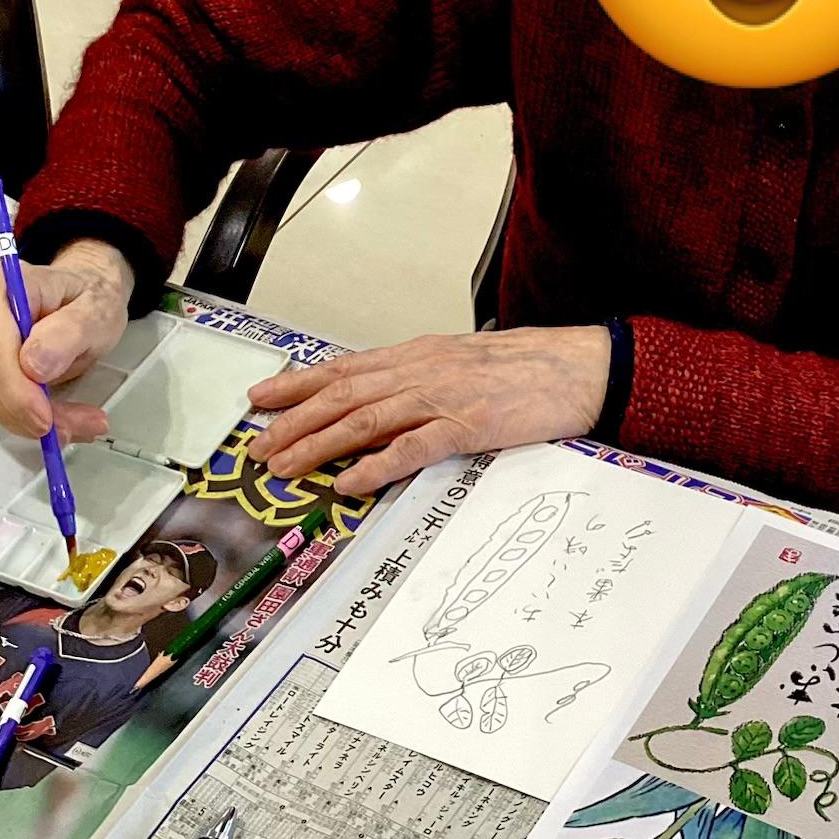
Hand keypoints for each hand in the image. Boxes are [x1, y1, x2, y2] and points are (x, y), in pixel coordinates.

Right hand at [0, 239, 133, 441]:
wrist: (81, 296)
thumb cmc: (88, 299)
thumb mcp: (96, 313)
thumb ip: (68, 333)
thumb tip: (32, 365)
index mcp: (4, 282)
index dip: (15, 389)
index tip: (45, 418)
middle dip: (19, 410)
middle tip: (65, 430)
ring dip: (18, 417)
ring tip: (67, 424)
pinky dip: (13, 413)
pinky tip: (47, 416)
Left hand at [247, 326, 612, 495]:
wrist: (580, 366)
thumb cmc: (527, 368)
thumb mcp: (463, 364)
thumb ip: (421, 379)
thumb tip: (383, 400)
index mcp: (417, 355)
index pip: (343, 368)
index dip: (297, 384)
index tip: (260, 398)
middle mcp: (420, 371)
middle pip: (342, 394)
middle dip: (294, 421)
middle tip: (257, 447)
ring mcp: (442, 398)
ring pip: (364, 419)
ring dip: (319, 444)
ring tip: (285, 465)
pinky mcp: (467, 426)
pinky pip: (412, 448)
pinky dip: (376, 465)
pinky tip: (349, 483)